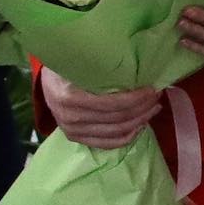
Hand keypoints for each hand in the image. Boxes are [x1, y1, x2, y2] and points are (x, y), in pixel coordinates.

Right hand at [42, 69, 162, 149]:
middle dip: (143, 107)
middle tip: (156, 95)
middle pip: (118, 118)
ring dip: (141, 120)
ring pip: (117, 132)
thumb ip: (102, 65)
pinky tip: (141, 124)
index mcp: (69, 97)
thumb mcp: (79, 60)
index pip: (112, 104)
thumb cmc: (66, 67)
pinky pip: (108, 144)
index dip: (137, 98)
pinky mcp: (76, 138)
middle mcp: (69, 118)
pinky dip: (129, 136)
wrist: (47, 82)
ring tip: (153, 107)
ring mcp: (72, 131)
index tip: (152, 88)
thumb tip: (137, 60)